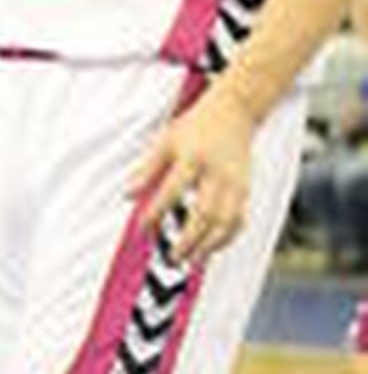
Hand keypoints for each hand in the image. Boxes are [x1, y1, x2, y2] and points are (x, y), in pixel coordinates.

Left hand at [126, 82, 255, 269]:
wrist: (234, 114)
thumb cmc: (196, 127)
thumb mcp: (166, 140)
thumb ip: (147, 169)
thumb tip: (127, 195)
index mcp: (193, 157)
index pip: (172, 189)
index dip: (157, 211)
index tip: (143, 227)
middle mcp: (216, 173)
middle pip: (204, 213)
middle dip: (187, 239)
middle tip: (170, 256)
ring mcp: (235, 185)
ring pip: (224, 224)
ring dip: (207, 246)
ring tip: (189, 259)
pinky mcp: (246, 192)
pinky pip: (239, 223)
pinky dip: (226, 241)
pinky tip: (210, 249)